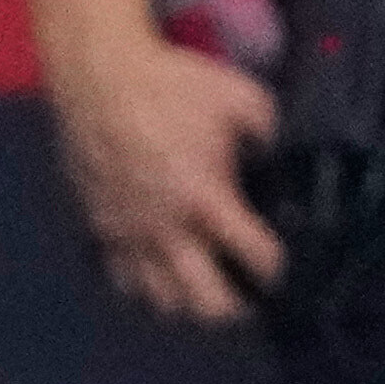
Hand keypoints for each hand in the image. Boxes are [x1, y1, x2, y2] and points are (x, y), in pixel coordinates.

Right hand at [48, 27, 281, 325]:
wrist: (98, 76)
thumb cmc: (172, 84)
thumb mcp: (242, 96)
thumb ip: (272, 134)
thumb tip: (284, 159)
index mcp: (206, 197)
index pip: (256, 258)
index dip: (279, 268)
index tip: (286, 265)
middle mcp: (167, 228)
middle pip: (207, 303)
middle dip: (237, 307)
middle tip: (250, 295)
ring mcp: (130, 234)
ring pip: (162, 301)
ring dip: (189, 301)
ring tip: (205, 288)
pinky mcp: (100, 228)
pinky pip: (122, 280)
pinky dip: (145, 285)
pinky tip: (161, 271)